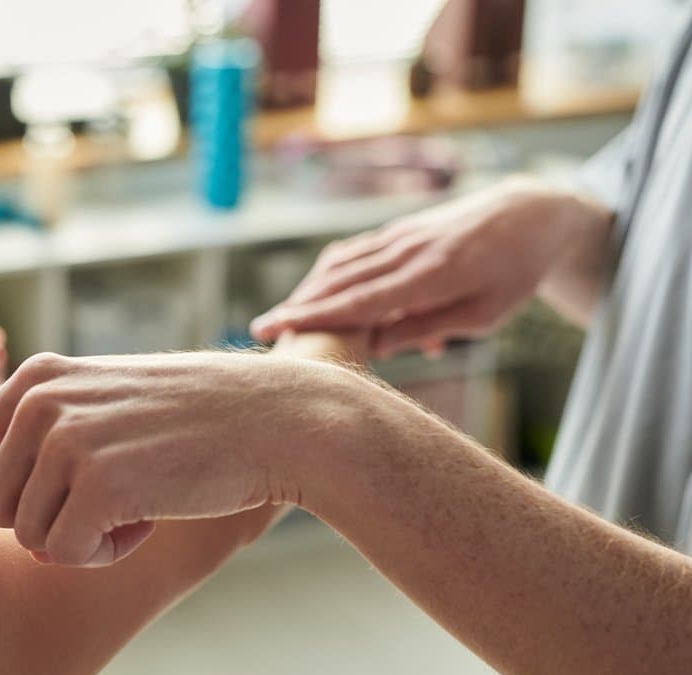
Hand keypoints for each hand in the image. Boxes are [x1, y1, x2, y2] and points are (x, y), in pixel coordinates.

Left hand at [0, 338, 359, 566]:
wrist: (271, 417)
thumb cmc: (197, 418)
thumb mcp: (106, 401)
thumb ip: (49, 429)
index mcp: (36, 379)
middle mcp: (37, 402)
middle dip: (50, 520)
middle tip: (115, 494)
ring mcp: (63, 438)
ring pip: (28, 537)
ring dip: (81, 537)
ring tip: (137, 495)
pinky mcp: (94, 480)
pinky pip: (65, 554)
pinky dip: (105, 553)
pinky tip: (148, 514)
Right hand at [250, 177, 609, 357]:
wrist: (529, 214)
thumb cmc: (512, 274)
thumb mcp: (485, 314)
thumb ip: (428, 326)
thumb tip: (375, 345)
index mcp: (432, 276)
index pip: (362, 300)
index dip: (317, 316)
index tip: (280, 329)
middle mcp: (406, 252)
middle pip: (340, 281)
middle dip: (298, 306)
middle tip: (260, 330)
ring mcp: (398, 237)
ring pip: (341, 264)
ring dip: (307, 290)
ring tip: (280, 316)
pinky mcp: (396, 232)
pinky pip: (353, 253)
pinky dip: (328, 274)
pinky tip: (312, 292)